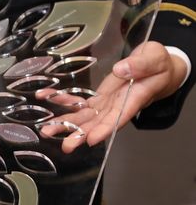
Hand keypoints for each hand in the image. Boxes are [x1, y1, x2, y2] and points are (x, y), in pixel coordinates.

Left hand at [36, 41, 187, 152]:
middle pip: (97, 124)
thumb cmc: (159, 64)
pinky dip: (61, 100)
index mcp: (134, 99)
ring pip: (83, 118)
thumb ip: (140, 65)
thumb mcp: (155, 59)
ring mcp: (105, 105)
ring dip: (65, 124)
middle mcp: (117, 107)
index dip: (105, 129)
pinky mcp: (97, 99)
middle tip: (66, 146)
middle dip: (81, 135)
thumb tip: (121, 70)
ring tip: (47, 130)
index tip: (92, 140)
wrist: (155, 68)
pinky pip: (77, 102)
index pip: (119, 117)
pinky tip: (44, 97)